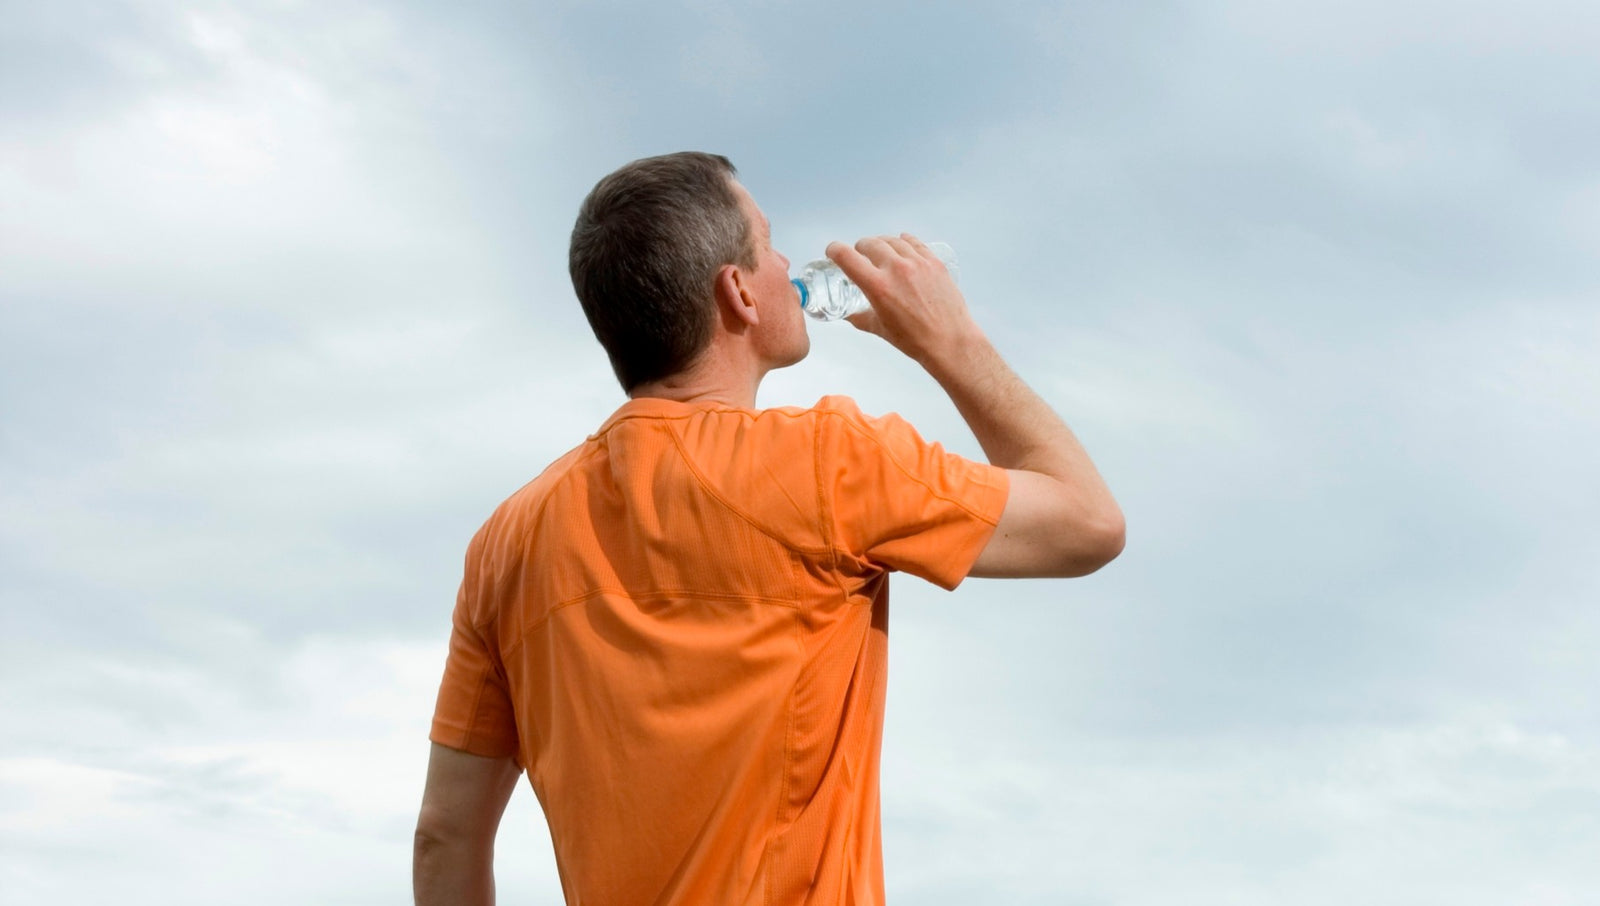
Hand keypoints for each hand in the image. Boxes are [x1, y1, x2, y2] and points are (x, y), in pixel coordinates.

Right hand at [824, 233, 977, 364]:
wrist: (949, 341)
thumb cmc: (914, 339)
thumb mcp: (879, 329)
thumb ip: (859, 317)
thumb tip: (847, 313)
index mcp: (878, 287)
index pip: (847, 256)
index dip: (834, 250)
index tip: (833, 252)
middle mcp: (896, 270)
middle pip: (869, 243)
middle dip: (859, 248)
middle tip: (859, 255)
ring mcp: (917, 263)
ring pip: (892, 240)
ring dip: (881, 243)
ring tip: (880, 251)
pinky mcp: (934, 263)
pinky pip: (914, 242)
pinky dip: (903, 241)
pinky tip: (901, 244)